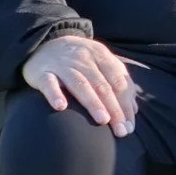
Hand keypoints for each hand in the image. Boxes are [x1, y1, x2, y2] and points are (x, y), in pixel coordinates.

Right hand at [21, 34, 136, 135]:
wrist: (44, 43)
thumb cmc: (80, 61)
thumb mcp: (101, 64)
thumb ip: (118, 83)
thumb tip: (132, 110)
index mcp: (102, 56)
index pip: (119, 82)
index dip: (126, 104)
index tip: (129, 126)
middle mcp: (84, 59)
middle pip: (102, 85)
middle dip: (114, 109)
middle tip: (121, 131)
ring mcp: (62, 65)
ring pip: (80, 84)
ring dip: (93, 103)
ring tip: (103, 120)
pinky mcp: (42, 72)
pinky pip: (48, 83)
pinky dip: (54, 94)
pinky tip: (61, 107)